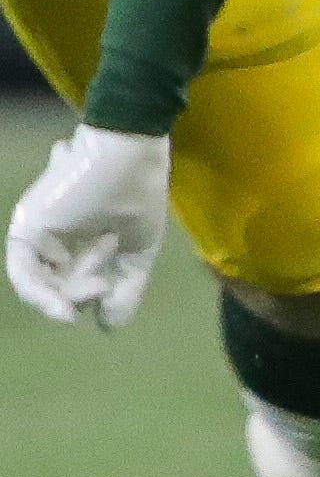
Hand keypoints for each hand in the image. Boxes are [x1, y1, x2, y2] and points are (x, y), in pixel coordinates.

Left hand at [7, 126, 171, 327]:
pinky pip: (25, 274)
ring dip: (72, 292)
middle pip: (56, 284)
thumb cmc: (139, 191)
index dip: (91, 294)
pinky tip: (66, 310)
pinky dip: (44, 297)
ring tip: (99, 281)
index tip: (110, 291)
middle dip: (83, 293)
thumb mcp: (138, 249)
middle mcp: (48, 232)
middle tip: (106, 284)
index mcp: (75, 233)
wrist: (131, 150)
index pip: (72, 279)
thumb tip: (109, 327)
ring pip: (42, 283)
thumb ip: (125, 287)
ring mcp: (34, 228)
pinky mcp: (27, 226)